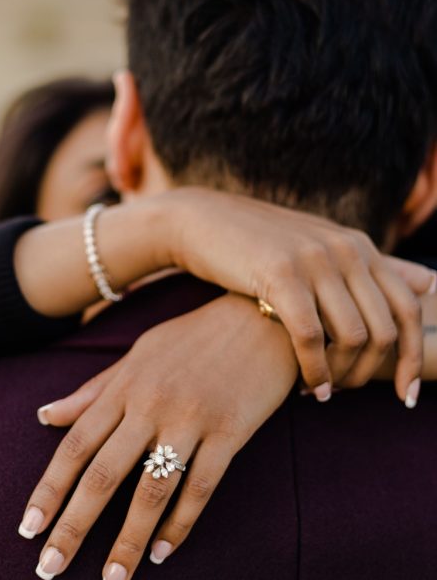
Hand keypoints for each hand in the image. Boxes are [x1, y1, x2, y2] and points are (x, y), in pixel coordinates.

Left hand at [19, 294, 296, 578]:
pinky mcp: (230, 431)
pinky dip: (181, 523)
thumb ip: (94, 389)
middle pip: (104, 474)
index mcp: (126, 384)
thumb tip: (45, 416)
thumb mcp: (140, 354)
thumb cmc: (194, 337)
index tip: (28, 527)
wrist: (260, 317)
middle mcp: (152, 403)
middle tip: (49, 569)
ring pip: (151, 490)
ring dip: (128, 540)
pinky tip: (164, 550)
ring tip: (112, 578)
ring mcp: (192, 418)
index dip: (49, 489)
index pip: (76, 444)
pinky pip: (201, 486)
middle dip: (73, 526)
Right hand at [164, 188, 434, 402]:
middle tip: (344, 392)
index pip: (408, 309)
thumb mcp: (321, 248)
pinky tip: (305, 388)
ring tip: (321, 392)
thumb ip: (374, 267)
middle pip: (385, 330)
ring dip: (342, 377)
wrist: (202, 222)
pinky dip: (314, 370)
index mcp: (359, 245)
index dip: (413, 358)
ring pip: (353, 337)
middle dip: (371, 374)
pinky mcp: (280, 273)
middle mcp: (345, 249)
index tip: (404, 395)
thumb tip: (431, 282)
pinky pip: (311, 337)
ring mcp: (314, 259)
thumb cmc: (261, 244)